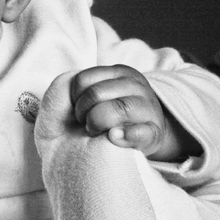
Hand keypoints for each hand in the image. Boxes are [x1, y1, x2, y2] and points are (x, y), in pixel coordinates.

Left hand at [40, 65, 200, 160]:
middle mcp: (134, 85)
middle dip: (83, 114)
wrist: (130, 146)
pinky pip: (141, 131)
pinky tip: (114, 138)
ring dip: (99, 123)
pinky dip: (125, 135)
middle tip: (88, 124)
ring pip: (119, 108)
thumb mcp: (78, 102)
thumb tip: (68, 84)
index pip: (82, 79)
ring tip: (98, 132)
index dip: (73, 99)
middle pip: (96, 93)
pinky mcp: (154, 133)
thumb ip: (66, 89)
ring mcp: (147, 108)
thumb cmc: (95, 122)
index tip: (79, 110)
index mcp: (116, 73)